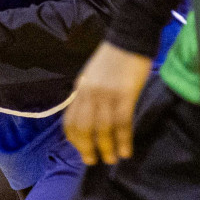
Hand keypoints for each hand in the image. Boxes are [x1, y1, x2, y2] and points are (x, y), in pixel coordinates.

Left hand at [64, 41, 152, 165]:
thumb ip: (88, 95)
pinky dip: (123, 140)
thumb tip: (88, 117)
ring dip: (107, 148)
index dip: (75, 139)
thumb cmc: (113, 57)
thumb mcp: (91, 76)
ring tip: (113, 159)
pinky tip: (126, 150)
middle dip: (88, 148)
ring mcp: (106, 95)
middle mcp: (89, 94)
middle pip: (83, 128)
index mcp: (80, 89)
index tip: (82, 150)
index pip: (70, 120)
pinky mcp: (124, 95)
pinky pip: (122, 123)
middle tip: (94, 161)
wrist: (129, 38)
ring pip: (103, 129)